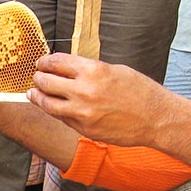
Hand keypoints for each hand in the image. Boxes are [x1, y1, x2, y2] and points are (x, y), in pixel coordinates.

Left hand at [27, 53, 169, 145]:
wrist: (156, 118)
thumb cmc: (140, 92)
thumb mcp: (115, 70)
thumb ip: (89, 70)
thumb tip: (68, 70)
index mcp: (93, 70)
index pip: (57, 62)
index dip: (45, 62)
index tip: (42, 63)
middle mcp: (85, 90)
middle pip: (47, 82)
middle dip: (39, 78)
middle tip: (36, 77)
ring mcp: (82, 112)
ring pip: (47, 103)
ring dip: (38, 96)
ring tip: (33, 93)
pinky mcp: (84, 128)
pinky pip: (62, 118)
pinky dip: (55, 111)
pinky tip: (52, 107)